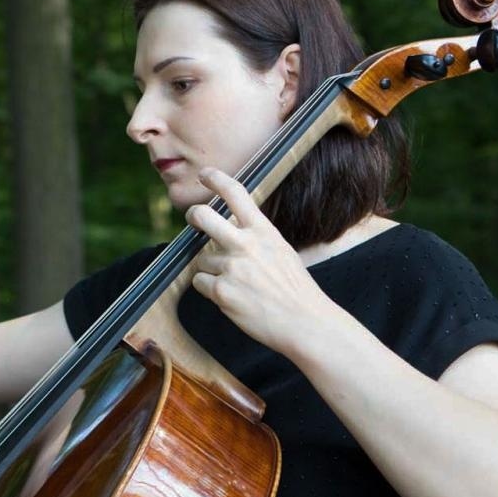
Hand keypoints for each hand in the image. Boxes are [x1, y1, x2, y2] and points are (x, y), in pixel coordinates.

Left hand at [184, 168, 340, 356]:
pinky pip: (200, 282)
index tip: (205, 175)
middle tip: (193, 218)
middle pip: (202, 216)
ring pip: (202, 259)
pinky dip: (210, 289)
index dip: (216, 179)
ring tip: (238, 285)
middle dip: (193, 215)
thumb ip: (256, 237)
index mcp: (263, 231)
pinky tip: (231, 297)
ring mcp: (231, 267)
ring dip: (213, 271)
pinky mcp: (221, 291)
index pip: (235, 193)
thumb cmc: (294, 289)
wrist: (304, 322)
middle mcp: (245, 244)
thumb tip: (229, 231)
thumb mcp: (281, 250)